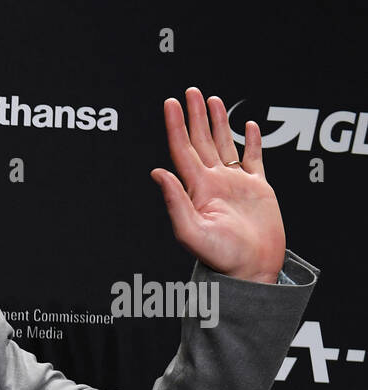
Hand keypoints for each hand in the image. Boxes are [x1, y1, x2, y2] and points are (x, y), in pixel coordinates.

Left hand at [151, 88, 285, 283]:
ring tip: (212, 100)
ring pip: (224, 145)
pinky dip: (251, 141)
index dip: (175, 126)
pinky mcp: (259, 189)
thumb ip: (175, 202)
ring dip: (218, 122)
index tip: (170, 103)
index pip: (182, 150)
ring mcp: (236, 184)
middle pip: (201, 141)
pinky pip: (254, 159)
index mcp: (198, 189)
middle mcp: (215, 183)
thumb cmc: (221, 258)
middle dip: (195, 116)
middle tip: (189, 91)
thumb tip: (157, 172)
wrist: (251, 271)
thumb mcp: (191, 232)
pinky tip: (247, 127)